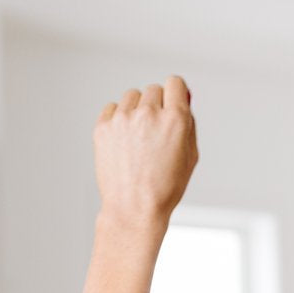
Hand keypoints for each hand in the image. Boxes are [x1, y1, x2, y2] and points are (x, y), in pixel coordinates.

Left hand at [93, 74, 197, 228]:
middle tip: (155, 133)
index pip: (175, 83)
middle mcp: (148, 114)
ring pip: (132, 96)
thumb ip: (188, 124)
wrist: (134, 209)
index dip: (175, 94)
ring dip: (136, 110)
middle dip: (156, 106)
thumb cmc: (164, 188)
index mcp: (175, 120)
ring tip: (138, 139)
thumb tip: (183, 99)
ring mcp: (123, 119)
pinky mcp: (103, 126)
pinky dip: (118, 120)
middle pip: (154, 90)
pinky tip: (124, 142)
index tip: (172, 102)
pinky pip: (113, 109)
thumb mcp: (190, 157)